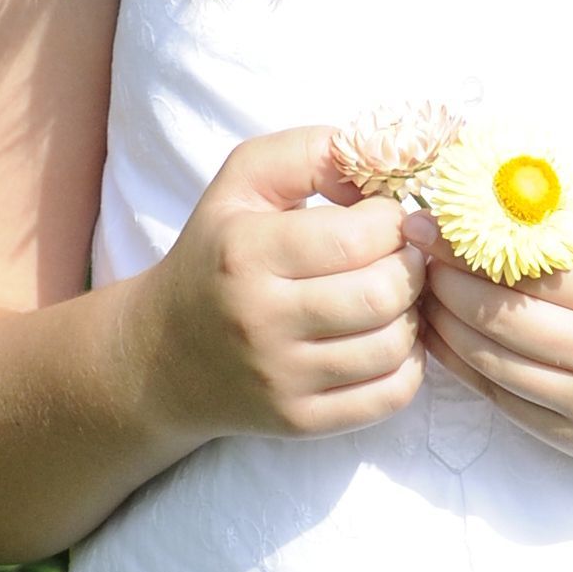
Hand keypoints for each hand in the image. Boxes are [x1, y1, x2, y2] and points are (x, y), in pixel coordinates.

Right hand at [128, 126, 428, 444]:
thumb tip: (386, 163)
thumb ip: (312, 150)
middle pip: (384, 293)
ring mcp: (280, 379)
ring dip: (411, 314)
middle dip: (410, 267)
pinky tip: (384, 338)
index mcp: (245, 252)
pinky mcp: (298, 421)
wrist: (161, 355)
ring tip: (390, 296)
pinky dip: (408, 364)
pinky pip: (391, 396)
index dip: (392, 220)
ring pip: (394, 345)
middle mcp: (259, 320)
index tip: (384, 218)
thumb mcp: (245, 180)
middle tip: (399, 256)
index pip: (360, 237)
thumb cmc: (218, 253)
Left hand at [418, 235, 572, 481]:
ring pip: (488, 361)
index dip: (466, 242)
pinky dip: (470, 368)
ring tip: (422, 292)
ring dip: (445, 324)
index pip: (523, 266)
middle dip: (442, 280)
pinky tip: (451, 340)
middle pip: (494, 316)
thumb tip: (504, 229)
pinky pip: (505, 401)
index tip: (431, 219)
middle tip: (413, 251)